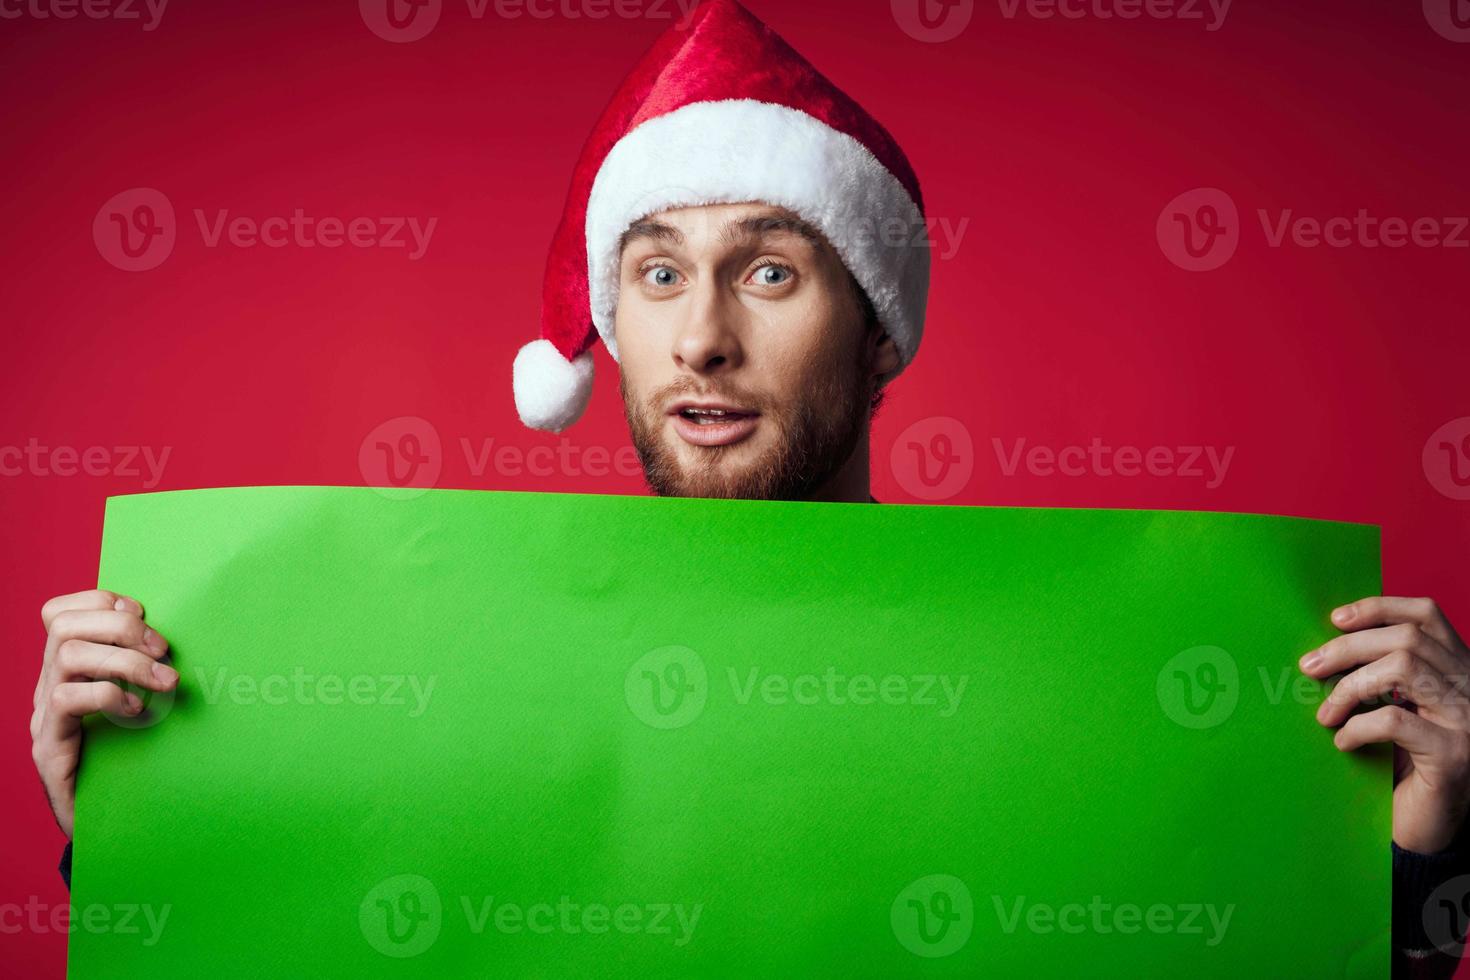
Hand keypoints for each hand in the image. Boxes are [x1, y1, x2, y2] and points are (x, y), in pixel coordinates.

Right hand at [30, 589, 176, 838]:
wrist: (106, 828)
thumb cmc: (132, 760)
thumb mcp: (140, 704)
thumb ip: (143, 669)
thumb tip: (175, 640)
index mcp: (66, 671)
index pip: (59, 612)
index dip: (102, 601)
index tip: (146, 615)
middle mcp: (47, 687)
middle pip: (63, 625)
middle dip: (121, 626)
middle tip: (164, 651)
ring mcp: (43, 718)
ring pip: (67, 655)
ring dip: (126, 660)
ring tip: (164, 682)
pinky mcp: (49, 749)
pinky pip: (67, 700)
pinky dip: (109, 696)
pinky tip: (137, 711)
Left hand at [1301, 596, 1469, 853]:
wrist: (1433, 828)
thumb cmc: (1406, 765)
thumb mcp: (1398, 709)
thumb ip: (1381, 676)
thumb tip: (1325, 646)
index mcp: (1459, 669)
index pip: (1427, 614)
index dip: (1379, 607)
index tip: (1334, 618)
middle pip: (1406, 638)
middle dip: (1347, 647)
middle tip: (1308, 668)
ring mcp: (1467, 720)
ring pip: (1403, 668)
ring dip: (1350, 686)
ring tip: (1325, 713)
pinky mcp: (1453, 755)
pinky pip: (1394, 721)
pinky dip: (1357, 727)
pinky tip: (1342, 743)